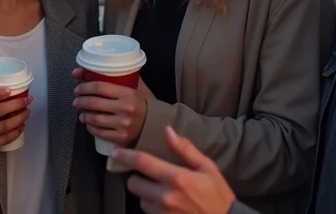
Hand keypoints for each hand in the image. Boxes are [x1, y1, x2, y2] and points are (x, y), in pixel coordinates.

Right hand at [0, 88, 32, 162]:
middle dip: (16, 104)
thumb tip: (9, 95)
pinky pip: (6, 138)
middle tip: (27, 100)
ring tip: (27, 112)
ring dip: (20, 118)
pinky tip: (22, 126)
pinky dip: (16, 131)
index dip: (0, 93)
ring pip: (6, 125)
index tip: (11, 90)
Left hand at [72, 67, 146, 146]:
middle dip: (81, 102)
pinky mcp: (121, 138)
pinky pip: (100, 133)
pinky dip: (90, 128)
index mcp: (128, 93)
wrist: (158, 124)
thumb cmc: (144, 102)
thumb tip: (84, 70)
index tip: (78, 89)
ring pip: (95, 119)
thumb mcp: (136, 86)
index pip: (100, 87)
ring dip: (84, 116)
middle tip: (76, 101)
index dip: (85, 87)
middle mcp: (125, 108)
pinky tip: (89, 124)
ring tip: (81, 114)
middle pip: (94, 103)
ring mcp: (123, 125)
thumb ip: (118, 76)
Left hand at [111, 126, 234, 213]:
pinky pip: (150, 212)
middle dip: (138, 177)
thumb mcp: (207, 167)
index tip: (117, 152)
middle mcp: (167, 197)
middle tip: (148, 175)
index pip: (144, 163)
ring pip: (141, 200)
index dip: (126, 156)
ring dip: (146, 194)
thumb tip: (168, 131)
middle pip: (134, 184)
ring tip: (161, 191)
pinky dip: (154, 207)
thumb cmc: (218, 194)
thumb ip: (185, 149)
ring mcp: (164, 213)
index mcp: (178, 178)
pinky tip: (166, 204)